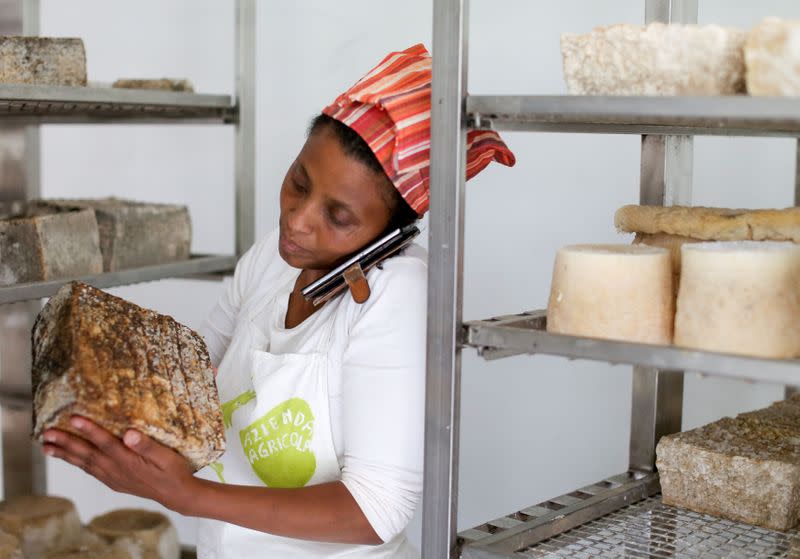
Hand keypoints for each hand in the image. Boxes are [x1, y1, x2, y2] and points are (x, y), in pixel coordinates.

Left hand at [42, 416, 196, 513]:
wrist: (176, 494)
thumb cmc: (174, 471)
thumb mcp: (166, 456)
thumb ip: (147, 445)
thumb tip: (129, 434)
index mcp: (128, 461)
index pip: (105, 443)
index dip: (89, 430)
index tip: (73, 418)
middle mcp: (116, 470)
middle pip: (87, 454)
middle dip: (66, 442)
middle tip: (46, 433)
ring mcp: (113, 477)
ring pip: (85, 464)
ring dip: (65, 454)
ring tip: (46, 447)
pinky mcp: (114, 482)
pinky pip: (91, 471)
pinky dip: (77, 464)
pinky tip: (69, 459)